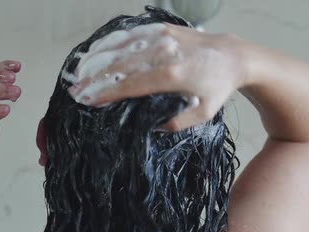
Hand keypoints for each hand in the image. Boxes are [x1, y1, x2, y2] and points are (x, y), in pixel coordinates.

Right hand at [68, 23, 248, 130]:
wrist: (233, 56)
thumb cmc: (216, 88)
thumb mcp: (202, 114)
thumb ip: (176, 122)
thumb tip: (149, 127)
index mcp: (172, 75)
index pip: (131, 85)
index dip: (107, 94)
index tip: (88, 102)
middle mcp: (165, 52)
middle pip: (120, 66)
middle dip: (94, 80)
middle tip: (75, 91)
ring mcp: (163, 36)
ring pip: (121, 47)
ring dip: (97, 60)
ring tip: (79, 74)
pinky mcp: (163, 27)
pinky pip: (131, 34)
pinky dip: (111, 43)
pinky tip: (97, 52)